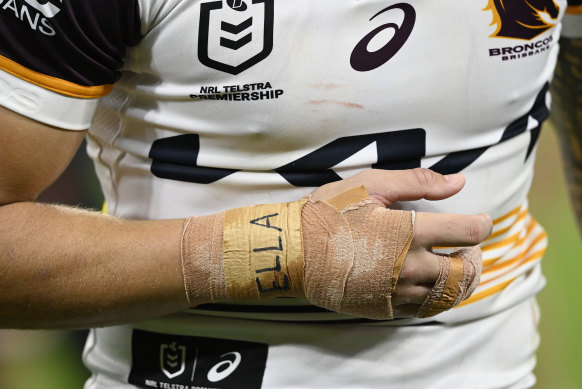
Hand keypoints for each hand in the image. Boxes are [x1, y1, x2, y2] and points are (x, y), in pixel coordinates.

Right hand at [310, 168, 491, 317]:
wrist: (293, 251)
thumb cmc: (328, 213)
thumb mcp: (370, 185)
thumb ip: (418, 182)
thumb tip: (458, 182)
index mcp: (410, 233)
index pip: (467, 232)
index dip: (482, 224)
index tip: (480, 220)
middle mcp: (410, 267)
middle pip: (464, 270)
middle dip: (474, 258)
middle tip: (469, 248)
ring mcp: (397, 292)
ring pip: (447, 295)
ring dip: (460, 281)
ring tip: (455, 268)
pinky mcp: (383, 307)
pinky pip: (423, 309)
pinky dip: (436, 298)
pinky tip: (430, 285)